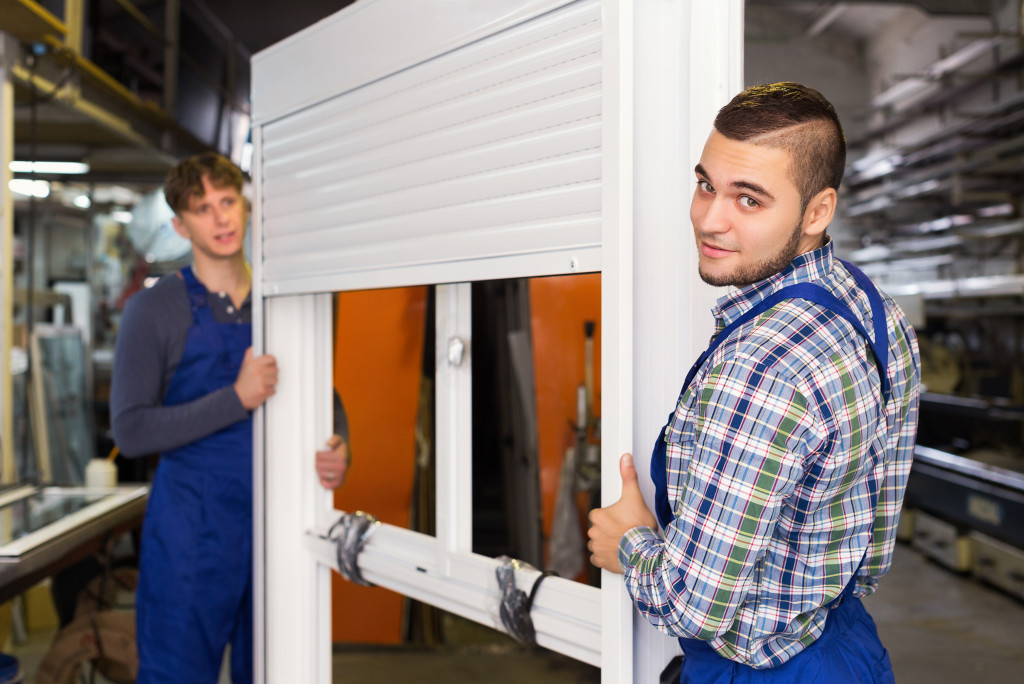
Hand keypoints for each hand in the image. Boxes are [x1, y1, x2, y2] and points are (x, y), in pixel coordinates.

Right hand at [233, 348, 277, 408]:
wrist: (237, 397)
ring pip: (275, 380)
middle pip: (276, 370)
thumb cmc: (243, 381)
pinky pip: (273, 390)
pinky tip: (261, 390)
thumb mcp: (245, 365)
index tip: (271, 365)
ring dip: (270, 383)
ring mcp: (260, 381)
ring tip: (261, 384)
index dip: (272, 362)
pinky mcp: (263, 391)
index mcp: (253, 363)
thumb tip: (256, 347)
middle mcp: (257, 371)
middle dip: (271, 374)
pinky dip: (269, 391)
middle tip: (264, 377)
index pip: (271, 359)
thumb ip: (251, 355)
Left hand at [316, 434, 348, 489]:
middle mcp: (342, 466)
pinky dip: (325, 484)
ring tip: (320, 467)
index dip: (317, 454)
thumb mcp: (339, 440)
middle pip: (318, 466)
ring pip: (321, 474)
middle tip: (318, 460)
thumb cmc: (340, 448)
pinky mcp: (339, 482)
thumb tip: (329, 444)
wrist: (347, 456)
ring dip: (318, 471)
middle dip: (316, 462)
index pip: (319, 457)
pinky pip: (329, 485)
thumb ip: (334, 439)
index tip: (318, 453)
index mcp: (341, 457)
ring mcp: (340, 475)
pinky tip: (322, 480)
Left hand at [587, 453, 657, 573]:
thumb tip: (625, 459)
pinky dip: (606, 557)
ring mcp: (597, 547)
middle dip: (610, 529)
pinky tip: (617, 553)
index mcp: (598, 516)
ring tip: (623, 542)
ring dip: (608, 543)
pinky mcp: (601, 561)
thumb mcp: (634, 497)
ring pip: (599, 543)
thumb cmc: (639, 527)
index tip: (621, 518)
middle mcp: (594, 532)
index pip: (599, 514)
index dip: (611, 515)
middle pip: (599, 528)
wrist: (644, 552)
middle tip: (624, 529)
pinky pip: (599, 558)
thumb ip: (628, 477)